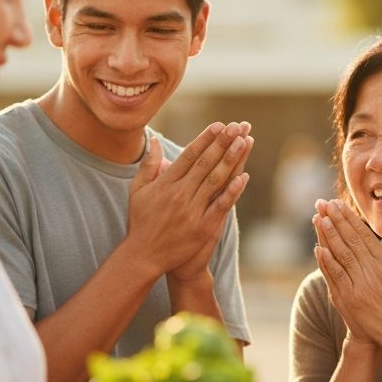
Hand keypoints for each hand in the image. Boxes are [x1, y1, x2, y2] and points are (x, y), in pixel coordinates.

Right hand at [126, 122, 251, 278]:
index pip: (189, 156)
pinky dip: (232, 191)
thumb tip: (155, 140)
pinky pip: (220, 206)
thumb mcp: (138, 190)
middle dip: (222, 143)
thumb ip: (148, 165)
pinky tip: (244, 177)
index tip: (219, 125)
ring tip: (244, 142)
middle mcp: (179, 194)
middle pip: (204, 163)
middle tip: (237, 126)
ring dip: (230, 160)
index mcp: (165, 183)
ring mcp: (191, 210)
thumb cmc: (141, 221)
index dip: (205, 139)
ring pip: (215, 180)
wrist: (143, 256)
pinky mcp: (202, 227)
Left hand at [313, 199, 381, 352]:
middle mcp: (371, 272)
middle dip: (337, 221)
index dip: (351, 220)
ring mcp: (359, 285)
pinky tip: (318, 248)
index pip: (365, 236)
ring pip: (341, 255)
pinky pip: (336, 276)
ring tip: (318, 218)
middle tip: (325, 204)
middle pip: (351, 241)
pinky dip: (327, 262)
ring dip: (329, 236)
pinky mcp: (349, 299)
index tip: (340, 206)